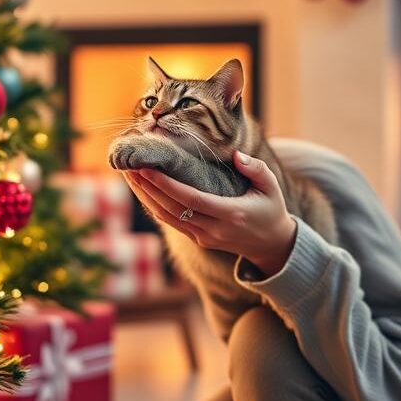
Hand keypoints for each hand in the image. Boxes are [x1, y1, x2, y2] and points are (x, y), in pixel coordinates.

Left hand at [123, 151, 296, 276]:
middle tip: (129, 166)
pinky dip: (154, 205)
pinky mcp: (198, 239)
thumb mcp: (271, 186)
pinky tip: (143, 190)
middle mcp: (214, 229)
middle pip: (173, 209)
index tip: (148, 169)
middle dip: (148, 187)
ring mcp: (204, 237)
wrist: (271, 245)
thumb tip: (236, 155)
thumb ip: (255, 168)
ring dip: (146, 196)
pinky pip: (171, 222)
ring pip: (167, 217)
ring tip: (129, 175)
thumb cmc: (271, 208)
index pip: (192, 200)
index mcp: (232, 214)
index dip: (167, 186)